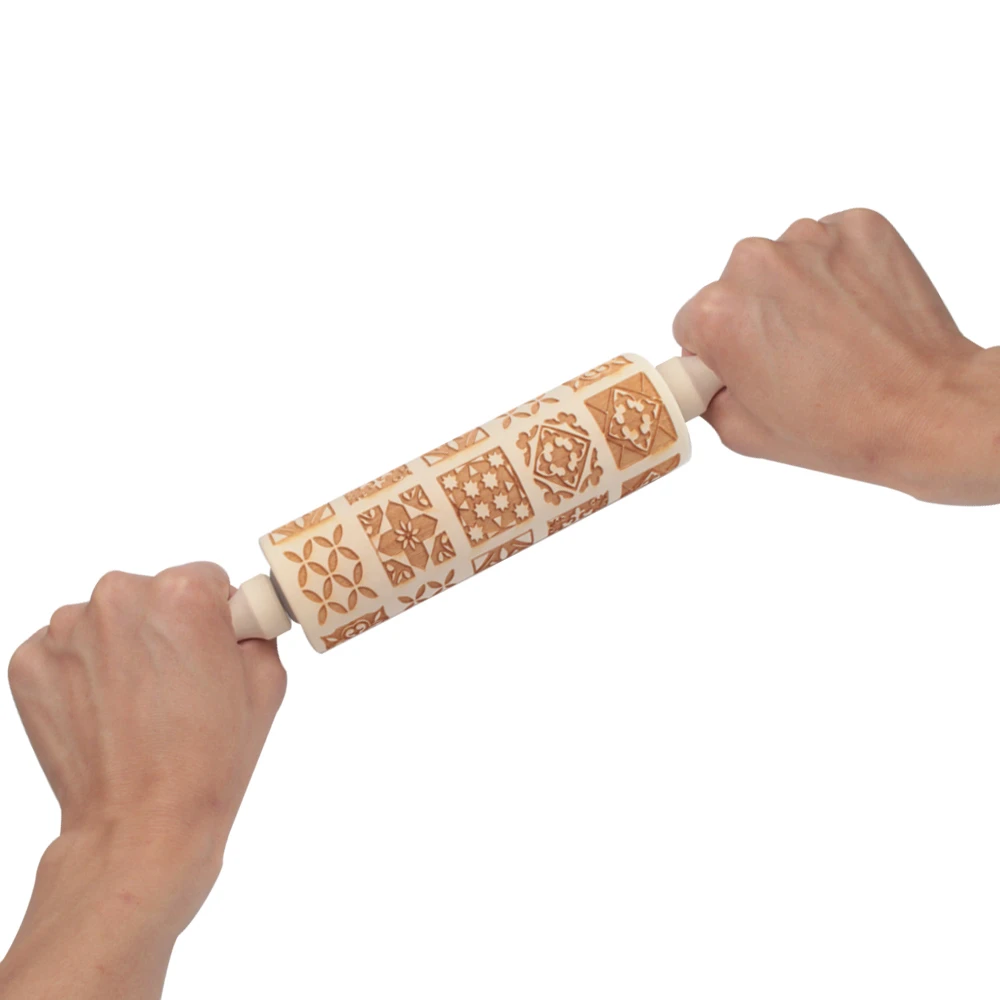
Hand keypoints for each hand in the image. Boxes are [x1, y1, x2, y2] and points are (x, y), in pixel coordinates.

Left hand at [2, 563, 285, 997]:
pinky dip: (82, 673)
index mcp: (183, 594)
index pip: (206, 578)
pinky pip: (64, 649)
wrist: (142, 825)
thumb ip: (254, 629)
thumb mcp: (266, 682)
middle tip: (178, 684)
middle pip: (152, 594)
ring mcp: (67, 631)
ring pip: (106, 620)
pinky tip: (105, 711)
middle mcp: (120, 597)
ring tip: (139, 704)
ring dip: (121, 648)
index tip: (213, 651)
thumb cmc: (208, 760)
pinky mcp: (30, 663)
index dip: (216, 617)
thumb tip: (240, 615)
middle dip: (166, 628)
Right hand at [673, 208, 999, 503]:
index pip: (690, 323)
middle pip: (735, 285)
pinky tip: (856, 312)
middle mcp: (757, 264)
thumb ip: (709, 394)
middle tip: (792, 360)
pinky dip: (839, 271)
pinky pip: (830, 244)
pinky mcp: (860, 226)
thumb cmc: (842, 426)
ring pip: (784, 261)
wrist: (930, 409)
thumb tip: (710, 375)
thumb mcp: (743, 434)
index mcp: (718, 313)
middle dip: (755, 316)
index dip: (716, 352)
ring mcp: (812, 240)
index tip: (745, 368)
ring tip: (831, 337)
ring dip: (798, 291)